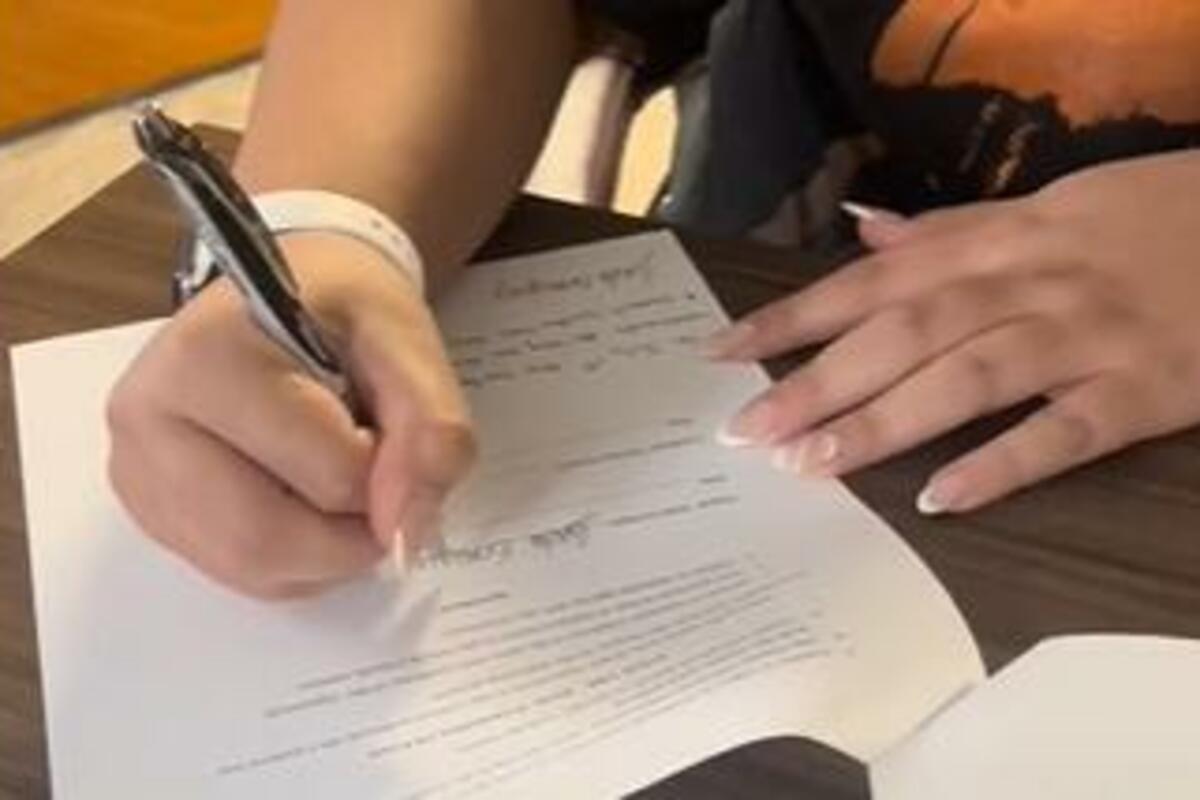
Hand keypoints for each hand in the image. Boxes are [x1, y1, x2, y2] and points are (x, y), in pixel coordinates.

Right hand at [107, 232, 473, 597]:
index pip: (328, 476)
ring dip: (325, 555)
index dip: (392, 473)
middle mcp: (147, 417)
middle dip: (353, 537)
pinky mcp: (146, 506)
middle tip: (383, 487)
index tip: (397, 431)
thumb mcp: (407, 338)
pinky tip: (307, 500)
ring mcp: (135, 468)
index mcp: (207, 357)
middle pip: (269, 540)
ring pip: (251, 569)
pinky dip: (294, 560)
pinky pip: (235, 573)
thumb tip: (407, 527)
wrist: (289, 293)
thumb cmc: (342, 307)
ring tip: (345, 486)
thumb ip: (431, 426)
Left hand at [708, 151, 1199, 513]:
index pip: (873, 281)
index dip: (796, 317)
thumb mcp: (1049, 206)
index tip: (723, 354)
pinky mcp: (1143, 393)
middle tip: (745, 431)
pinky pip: (1064, 433)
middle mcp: (1030, 284)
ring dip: (885, 421)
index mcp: (1000, 240)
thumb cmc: (1152, 217)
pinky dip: (1003, 463)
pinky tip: (943, 499)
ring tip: (811, 463)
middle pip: (906, 332)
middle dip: (819, 380)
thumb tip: (867, 234)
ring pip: (969, 378)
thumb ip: (954, 227)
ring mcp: (1087, 339)